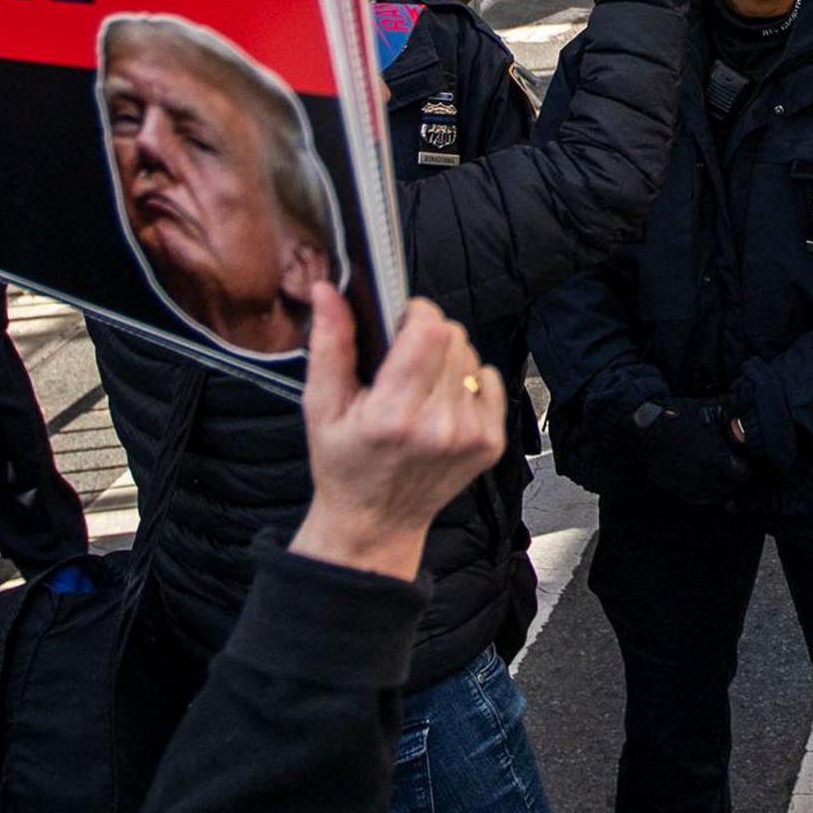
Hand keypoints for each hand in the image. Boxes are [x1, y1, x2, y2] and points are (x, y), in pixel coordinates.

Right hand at [290, 291, 505, 579]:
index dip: (416, 313)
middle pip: (454, 337)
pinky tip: (441, 403)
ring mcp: (470, 436)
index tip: (400, 322)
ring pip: (470, 356)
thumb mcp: (321, 406)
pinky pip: (489, 381)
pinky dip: (467, 382)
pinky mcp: (490, 443)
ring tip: (418, 387)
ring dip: (446, 359)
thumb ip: (330, 344)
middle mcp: (438, 426)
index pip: (429, 331)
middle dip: (428, 335)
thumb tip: (328, 290)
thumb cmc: (344, 464)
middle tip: (403, 360)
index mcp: (393, 415)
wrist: (376, 522)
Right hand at [631, 396, 748, 506]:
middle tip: (735, 468)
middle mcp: (703, 477)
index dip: (746, 467)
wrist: (645, 426)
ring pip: (717, 498)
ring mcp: (688, 486)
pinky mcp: (676, 491)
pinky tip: (707, 483)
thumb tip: (749, 419)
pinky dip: (707, 496)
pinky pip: (700, 503)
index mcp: (715, 458)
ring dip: (723, 489)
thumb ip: (732, 417)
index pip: (743, 475)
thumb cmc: (678, 415)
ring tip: (722, 476)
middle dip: (735, 479)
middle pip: (731, 488)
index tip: (743, 459)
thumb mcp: (708, 410)